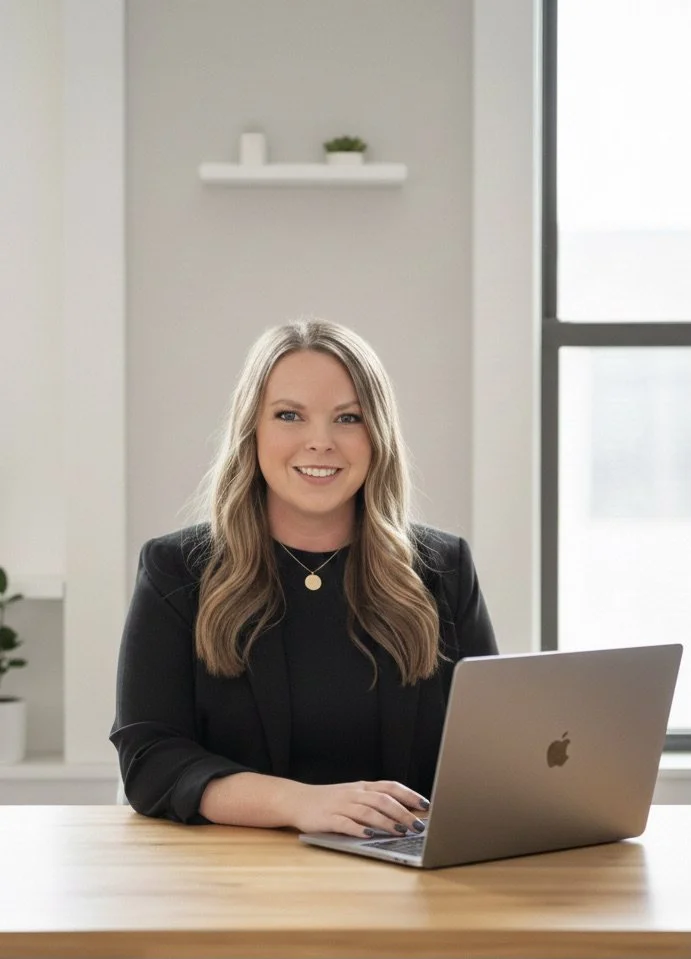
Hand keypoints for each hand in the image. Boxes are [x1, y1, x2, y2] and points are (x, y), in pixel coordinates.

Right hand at [286, 779, 429, 837]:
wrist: (298, 800)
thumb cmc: (330, 800)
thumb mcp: (354, 795)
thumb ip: (374, 801)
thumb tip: (405, 813)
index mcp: (362, 787)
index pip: (390, 787)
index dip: (409, 795)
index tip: (426, 805)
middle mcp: (354, 794)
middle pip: (383, 800)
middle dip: (403, 813)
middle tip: (418, 826)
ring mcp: (341, 805)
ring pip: (368, 812)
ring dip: (386, 822)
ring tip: (400, 832)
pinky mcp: (328, 819)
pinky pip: (346, 823)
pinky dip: (359, 829)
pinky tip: (369, 835)